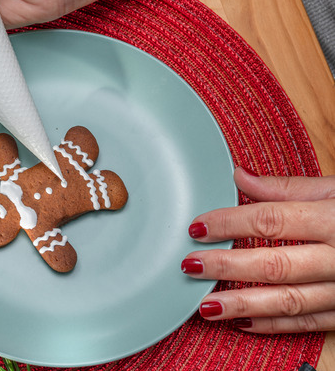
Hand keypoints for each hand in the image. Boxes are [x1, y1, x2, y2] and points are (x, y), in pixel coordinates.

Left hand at [182, 167, 334, 332]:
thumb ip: (287, 186)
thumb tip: (238, 174)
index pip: (272, 220)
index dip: (229, 223)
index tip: (196, 226)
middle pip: (275, 264)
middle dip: (227, 266)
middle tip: (190, 266)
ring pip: (289, 300)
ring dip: (243, 304)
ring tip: (206, 305)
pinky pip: (309, 323)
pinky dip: (273, 324)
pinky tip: (242, 322)